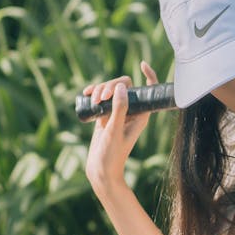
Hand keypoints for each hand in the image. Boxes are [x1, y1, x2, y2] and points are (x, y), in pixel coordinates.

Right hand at [84, 59, 157, 196]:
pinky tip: (86, 95)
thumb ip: (119, 109)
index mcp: (141, 115)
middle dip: (111, 85)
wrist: (101, 170)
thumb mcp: (115, 130)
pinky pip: (101, 98)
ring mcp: (117, 113)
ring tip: (92, 100)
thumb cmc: (112, 154)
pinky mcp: (105, 116)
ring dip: (100, 90)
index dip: (149, 76)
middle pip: (124, 85)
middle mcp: (131, 112)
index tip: (142, 64)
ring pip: (111, 90)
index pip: (148, 91)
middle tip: (100, 98)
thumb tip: (122, 87)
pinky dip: (94, 94)